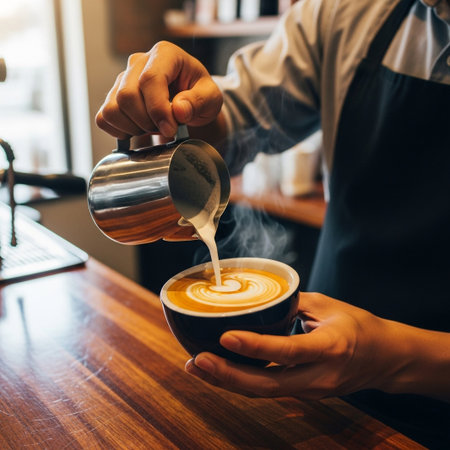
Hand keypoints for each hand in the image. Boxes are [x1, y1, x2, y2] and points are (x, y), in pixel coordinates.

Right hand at [96, 41, 222, 138]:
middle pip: (127, 96)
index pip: (150, 80)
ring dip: (134, 128)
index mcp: (165, 54)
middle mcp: (139, 62)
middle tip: (166, 128)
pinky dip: (119, 130)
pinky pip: (104, 118)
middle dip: (147, 121)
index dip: (158, 109)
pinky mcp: (113, 96)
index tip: (171, 129)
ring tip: (153, 127)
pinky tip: (138, 130)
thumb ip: (199, 102)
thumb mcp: (211, 98)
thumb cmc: (200, 96)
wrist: (189, 102)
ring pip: (113, 108)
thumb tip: (178, 110)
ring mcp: (122, 79)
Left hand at [185, 292, 398, 398]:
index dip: (256, 346)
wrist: (384, 359)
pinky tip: (218, 372)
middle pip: (268, 384)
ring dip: (228, 382)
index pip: (289, 351)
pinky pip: (267, 390)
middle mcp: (319, 376)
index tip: (226, 337)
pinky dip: (241, 382)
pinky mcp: (303, 393)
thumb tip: (257, 296)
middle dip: (228, 375)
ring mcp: (311, 390)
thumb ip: (292, 302)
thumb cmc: (358, 327)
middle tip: (197, 360)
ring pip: (263, 392)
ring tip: (197, 367)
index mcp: (330, 347)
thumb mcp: (328, 305)